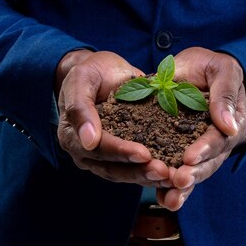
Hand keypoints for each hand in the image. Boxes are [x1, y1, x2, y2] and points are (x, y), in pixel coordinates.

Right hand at [56, 49, 170, 186]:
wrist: (102, 69)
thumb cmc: (91, 71)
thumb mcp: (82, 79)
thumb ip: (80, 107)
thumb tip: (89, 142)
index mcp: (72, 135)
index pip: (98, 149)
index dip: (121, 152)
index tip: (144, 154)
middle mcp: (87, 152)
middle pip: (113, 168)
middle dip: (139, 171)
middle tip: (163, 171)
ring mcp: (105, 155)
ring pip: (126, 172)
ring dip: (148, 176)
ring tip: (171, 176)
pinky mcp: (123, 152)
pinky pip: (136, 166)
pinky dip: (153, 170)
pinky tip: (173, 172)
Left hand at [156, 47, 245, 210]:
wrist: (196, 67)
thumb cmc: (212, 67)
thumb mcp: (222, 70)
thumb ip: (224, 93)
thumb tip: (229, 125)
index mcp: (233, 123)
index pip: (219, 139)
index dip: (205, 149)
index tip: (189, 157)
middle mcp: (219, 141)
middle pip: (208, 163)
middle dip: (192, 175)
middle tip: (177, 182)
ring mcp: (201, 149)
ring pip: (194, 173)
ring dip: (182, 188)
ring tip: (168, 198)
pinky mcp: (182, 150)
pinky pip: (178, 170)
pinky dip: (169, 186)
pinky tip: (159, 197)